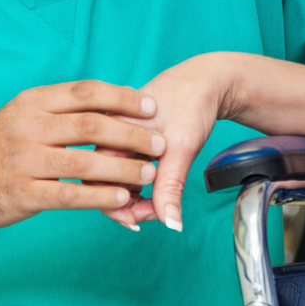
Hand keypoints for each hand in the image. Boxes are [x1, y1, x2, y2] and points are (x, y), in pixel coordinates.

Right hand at [0, 80, 165, 229]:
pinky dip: (99, 197)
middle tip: (159, 141)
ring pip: (85, 162)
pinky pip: (69, 195)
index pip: (86, 93)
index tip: (151, 106)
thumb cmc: (4, 144)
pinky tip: (121, 198)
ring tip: (149, 172)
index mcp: (34, 101)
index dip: (122, 99)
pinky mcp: (23, 194)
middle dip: (131, 134)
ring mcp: (25, 161)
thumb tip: (119, 100)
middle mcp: (29, 127)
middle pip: (91, 126)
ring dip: (122, 168)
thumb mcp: (27, 113)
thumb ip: (65, 107)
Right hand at [99, 53, 235, 231]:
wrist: (208, 81)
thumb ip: (170, 187)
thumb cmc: (192, 103)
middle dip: (126, 205)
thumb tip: (171, 224)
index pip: (96, 180)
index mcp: (112, 127)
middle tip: (156, 214)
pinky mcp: (133, 142)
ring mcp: (121, 137)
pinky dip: (140, 187)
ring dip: (134, 197)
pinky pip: (127, 170)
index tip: (143, 218)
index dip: (116, 205)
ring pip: (115, 178)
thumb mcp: (182, 147)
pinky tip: (157, 195)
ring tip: (160, 205)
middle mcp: (110, 132)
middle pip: (102, 182)